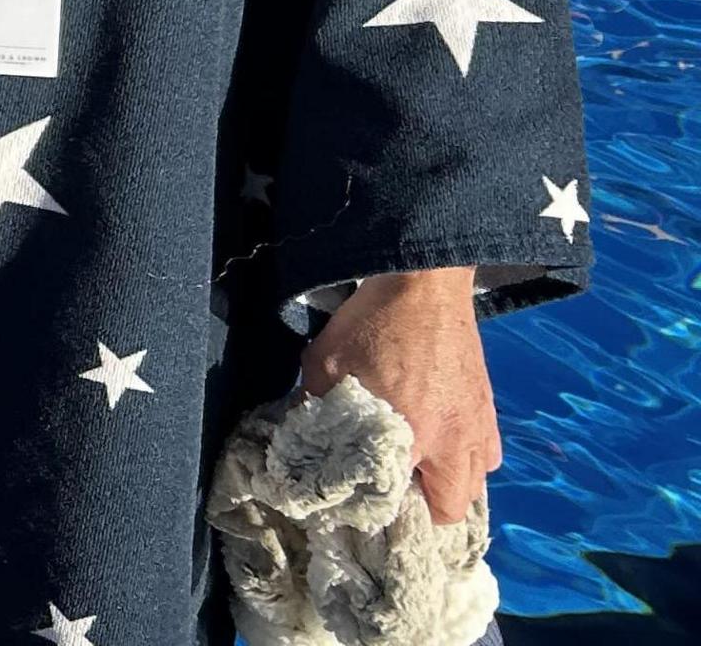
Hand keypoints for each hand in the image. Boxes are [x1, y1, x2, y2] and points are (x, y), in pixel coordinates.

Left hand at [303, 266, 498, 523]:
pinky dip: (468, 458)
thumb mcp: (325, 366)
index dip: (381, 512)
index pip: (402, 502)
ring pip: (477, 481)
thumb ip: (316, 410)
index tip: (362, 506)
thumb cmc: (371, 324)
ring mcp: (480, 425)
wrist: (424, 283)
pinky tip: (442, 444)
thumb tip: (306, 440)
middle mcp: (456, 441)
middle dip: (425, 511)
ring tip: (418, 473)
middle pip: (453, 508)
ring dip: (450, 485)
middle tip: (394, 494)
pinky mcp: (488, 407)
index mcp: (413, 436)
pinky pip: (488, 452)